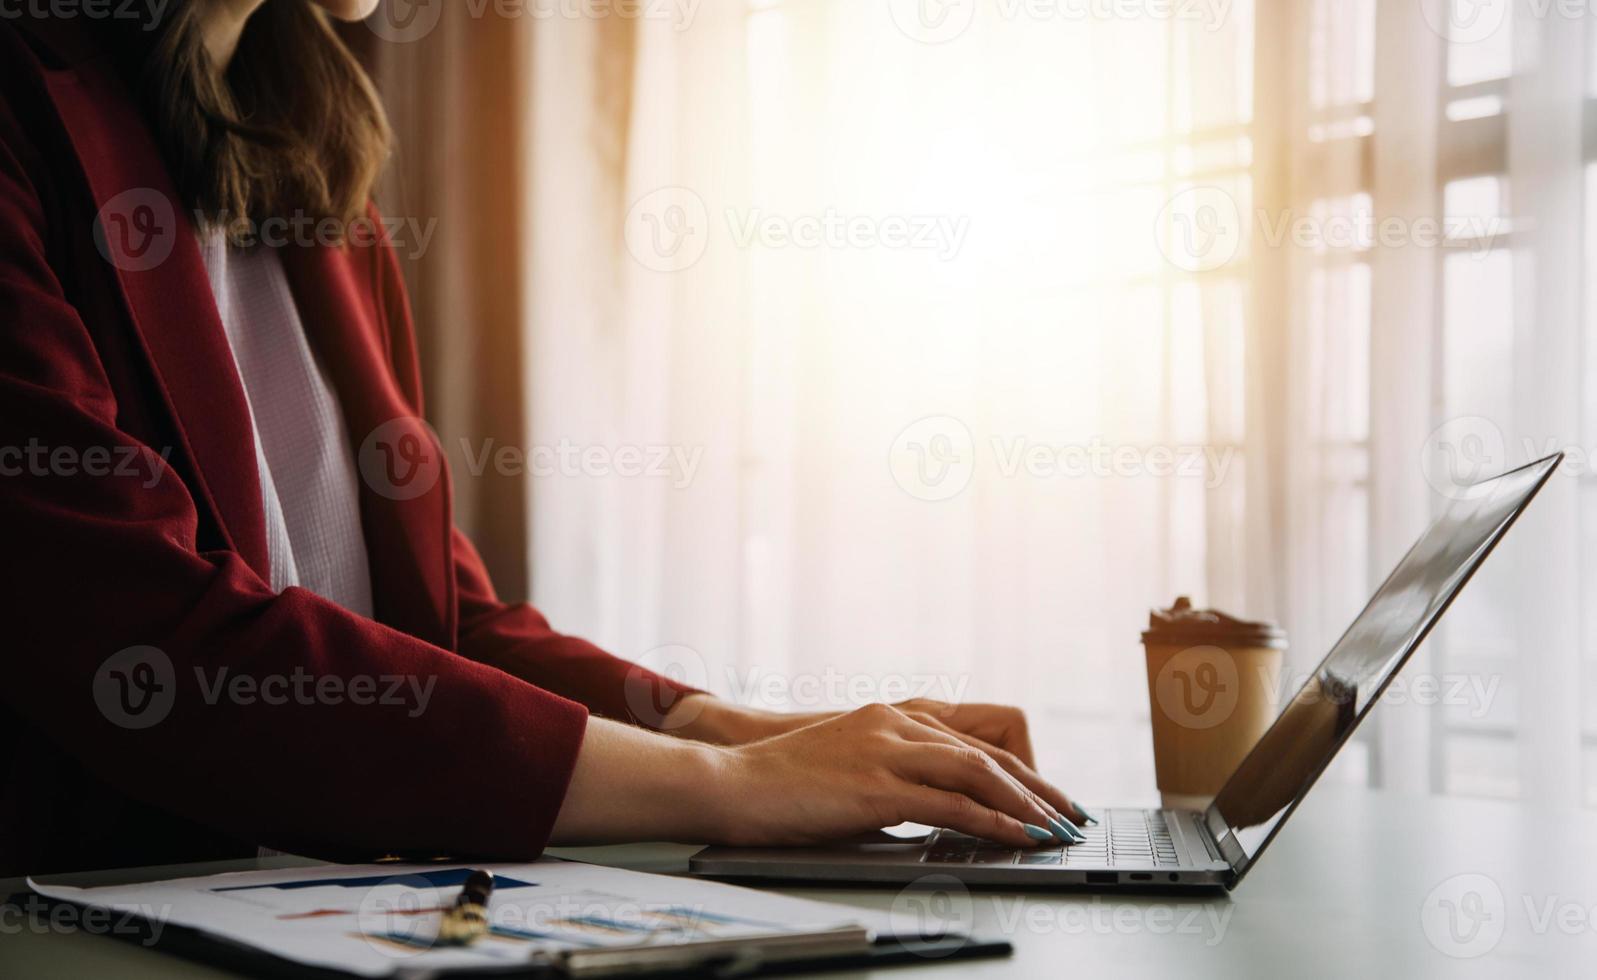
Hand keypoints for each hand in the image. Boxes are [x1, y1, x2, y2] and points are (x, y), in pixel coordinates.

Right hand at [712, 704, 1078, 846]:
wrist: (731, 782)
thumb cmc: (780, 783)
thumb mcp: (846, 766)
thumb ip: (891, 777)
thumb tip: (932, 812)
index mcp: (891, 715)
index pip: (974, 738)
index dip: (1019, 768)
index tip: (1045, 796)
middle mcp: (896, 723)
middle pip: (989, 752)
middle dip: (1038, 788)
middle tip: (1069, 815)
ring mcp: (887, 751)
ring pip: (978, 772)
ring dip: (1026, 805)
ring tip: (1055, 831)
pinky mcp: (877, 786)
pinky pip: (952, 804)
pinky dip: (994, 822)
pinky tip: (1018, 838)